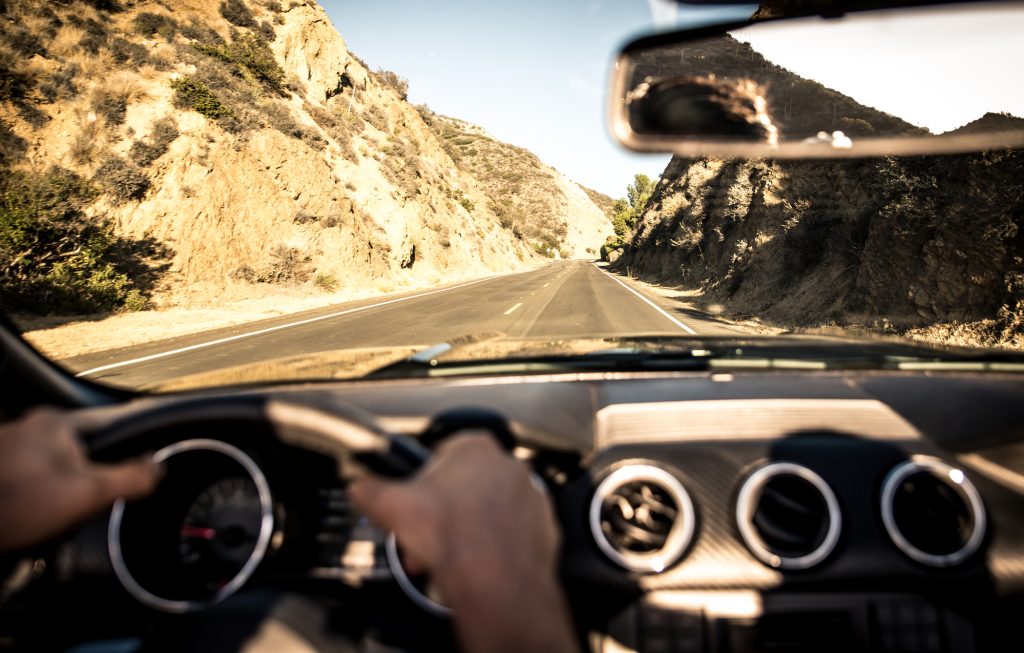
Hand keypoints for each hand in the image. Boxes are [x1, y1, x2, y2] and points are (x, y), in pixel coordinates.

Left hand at [0, 408, 162, 551]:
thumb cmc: (17, 507)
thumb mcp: (88, 494)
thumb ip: (132, 478)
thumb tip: (159, 468)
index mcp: (55, 421)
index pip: (115, 423)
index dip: (134, 448)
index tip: (142, 469)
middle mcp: (30, 427)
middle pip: (88, 450)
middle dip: (95, 478)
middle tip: (91, 504)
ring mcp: (11, 449)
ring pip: (62, 469)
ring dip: (68, 493)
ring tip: (61, 515)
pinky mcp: (1, 473)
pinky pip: (38, 482)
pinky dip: (44, 500)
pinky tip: (39, 519)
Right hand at [350, 433, 578, 652]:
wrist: (495, 581)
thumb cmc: (451, 537)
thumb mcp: (392, 506)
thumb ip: (370, 490)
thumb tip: (359, 488)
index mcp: (475, 447)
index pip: (440, 455)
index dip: (420, 485)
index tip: (412, 506)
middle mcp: (509, 465)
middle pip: (463, 486)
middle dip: (441, 514)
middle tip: (424, 539)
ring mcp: (531, 496)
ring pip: (487, 511)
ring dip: (465, 531)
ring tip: (445, 558)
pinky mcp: (544, 527)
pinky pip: (510, 533)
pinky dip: (493, 546)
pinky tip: (474, 565)